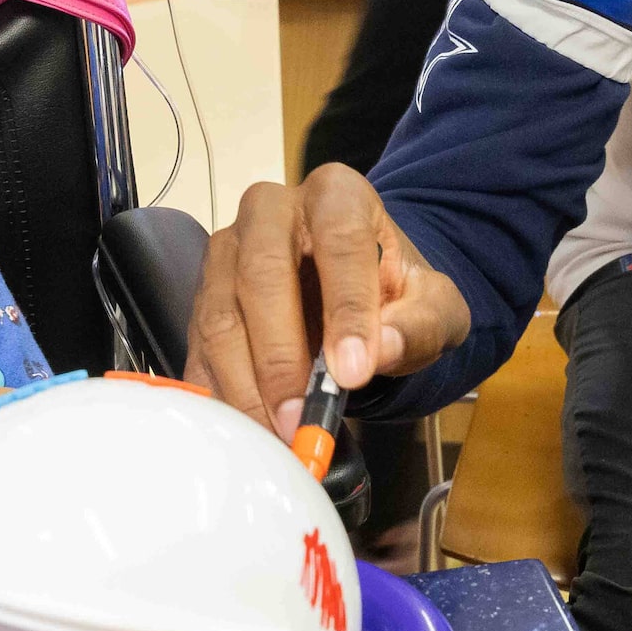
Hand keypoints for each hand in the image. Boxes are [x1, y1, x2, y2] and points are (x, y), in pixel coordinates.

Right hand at [186, 166, 471, 436]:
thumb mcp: (433, 306)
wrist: (355, 295)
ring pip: (220, 315)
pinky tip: (244, 428)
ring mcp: (227, 252)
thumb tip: (381, 349)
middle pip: (261, 274)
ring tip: (278, 434)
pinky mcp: (202, 297)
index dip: (346, 309)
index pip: (339, 241)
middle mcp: (271, 211)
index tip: (353, 374)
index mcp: (337, 197)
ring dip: (245, 384)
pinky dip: (218, 393)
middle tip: (301, 417)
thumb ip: (421, 325)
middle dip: (280, 356)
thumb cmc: (394, 294)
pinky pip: (197, 347)